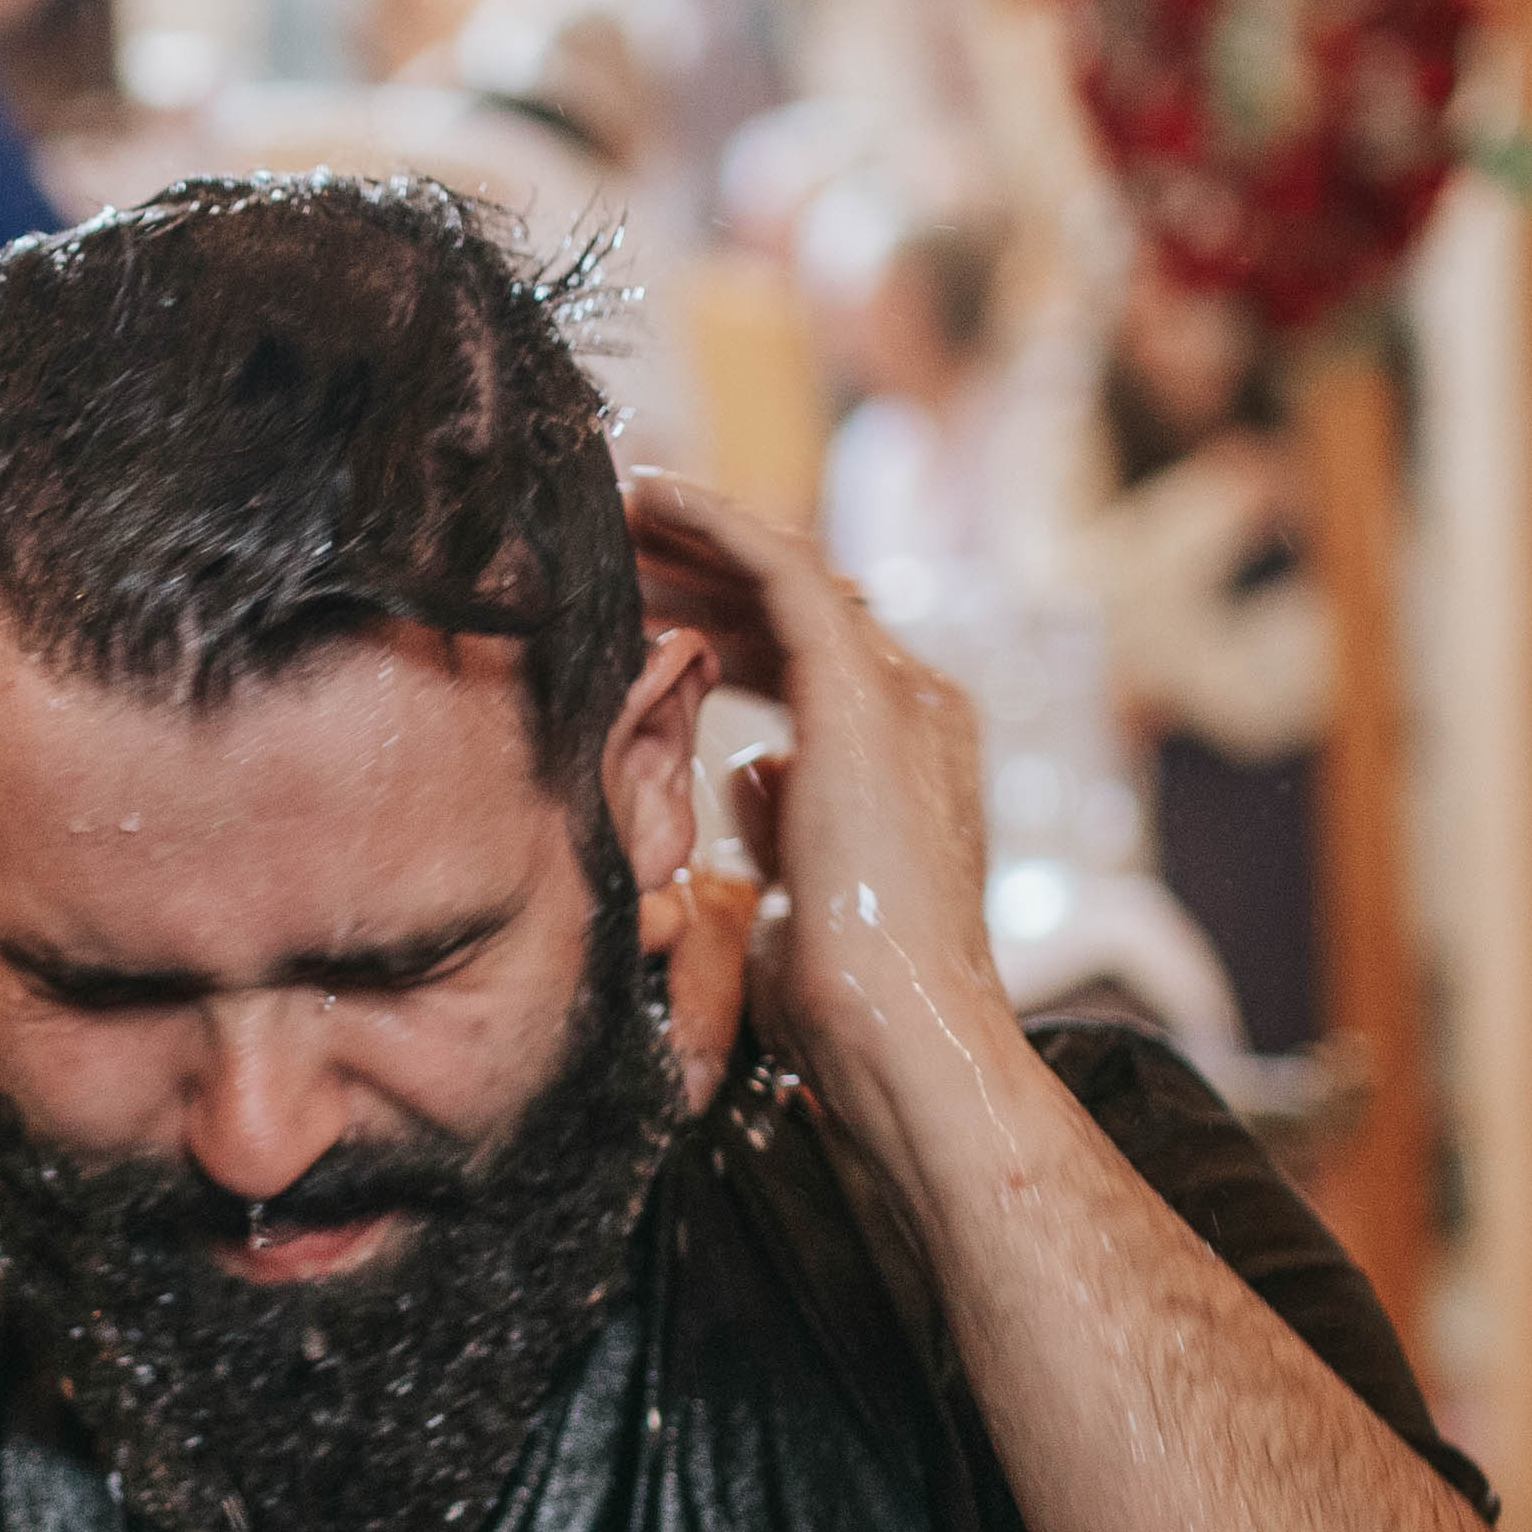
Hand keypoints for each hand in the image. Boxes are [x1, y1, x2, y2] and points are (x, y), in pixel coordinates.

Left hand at [622, 471, 1009, 1130]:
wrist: (897, 1033)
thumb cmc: (842, 998)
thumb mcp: (794, 885)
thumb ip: (780, 812)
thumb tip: (749, 763)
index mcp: (904, 753)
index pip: (803, 658)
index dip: (719, 624)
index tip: (640, 606)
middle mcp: (916, 706)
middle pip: (794, 609)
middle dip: (700, 573)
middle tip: (614, 544)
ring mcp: (902, 694)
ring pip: (786, 577)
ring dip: (698, 541)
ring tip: (619, 509)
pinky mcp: (865, 694)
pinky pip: (784, 575)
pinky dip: (718, 527)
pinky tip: (655, 498)